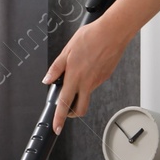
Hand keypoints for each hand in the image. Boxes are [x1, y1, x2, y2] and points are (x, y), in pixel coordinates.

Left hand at [42, 17, 127, 133]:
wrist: (113, 33)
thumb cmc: (91, 37)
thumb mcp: (67, 50)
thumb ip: (56, 68)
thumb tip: (47, 80)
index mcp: (75, 76)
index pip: (65, 103)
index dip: (59, 118)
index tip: (56, 127)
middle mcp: (87, 82)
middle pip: (80, 108)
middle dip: (72, 114)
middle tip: (67, 110)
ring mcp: (98, 81)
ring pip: (87, 95)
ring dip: (79, 93)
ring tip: (76, 75)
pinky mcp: (105, 76)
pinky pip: (94, 84)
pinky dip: (88, 81)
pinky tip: (87, 67)